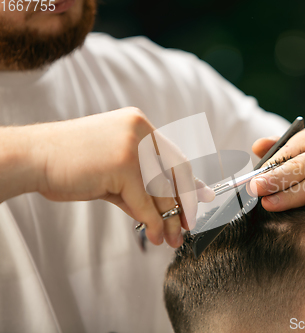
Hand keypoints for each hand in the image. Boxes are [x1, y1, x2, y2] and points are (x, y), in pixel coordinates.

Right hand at [28, 107, 211, 246]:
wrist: (34, 158)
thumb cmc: (72, 164)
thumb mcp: (115, 171)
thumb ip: (144, 182)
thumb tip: (172, 204)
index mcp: (140, 125)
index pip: (174, 156)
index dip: (191, 181)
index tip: (204, 198)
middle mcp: (141, 130)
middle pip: (175, 172)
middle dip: (186, 203)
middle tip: (190, 224)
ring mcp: (133, 146)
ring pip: (162, 190)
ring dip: (170, 218)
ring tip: (174, 238)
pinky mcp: (122, 165)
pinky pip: (145, 201)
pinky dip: (154, 222)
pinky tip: (156, 235)